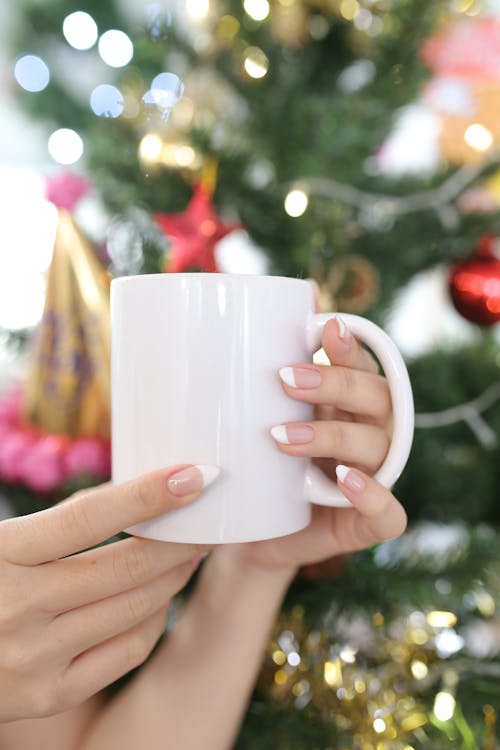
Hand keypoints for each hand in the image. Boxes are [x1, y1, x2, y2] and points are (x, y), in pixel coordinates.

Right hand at [0, 464, 214, 721]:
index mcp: (2, 555)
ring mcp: (34, 658)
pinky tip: (160, 598)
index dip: (145, 494)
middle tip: (205, 519)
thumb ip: (55, 525)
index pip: (86, 517)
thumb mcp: (1, 542)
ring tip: (189, 553)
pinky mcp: (49, 695)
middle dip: (180, 539)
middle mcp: (18, 608)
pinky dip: (155, 619)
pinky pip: (127, 651)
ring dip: (176, 575)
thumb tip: (133, 499)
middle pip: (126, 566)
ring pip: (136, 608)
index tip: (192, 476)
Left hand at [238, 317, 406, 570]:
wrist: (250, 530)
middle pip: (375, 397)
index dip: (349, 347)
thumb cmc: (260, 465)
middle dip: (334, 384)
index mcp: (349, 403)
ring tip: (283, 437)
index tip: (324, 328)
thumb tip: (274, 312)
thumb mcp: (257, 417)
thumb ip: (268, 374)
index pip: (362, 365)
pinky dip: (373, 495)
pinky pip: (388, 512)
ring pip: (377, 446)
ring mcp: (374, 477)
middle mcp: (369, 433)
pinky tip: (347, 480)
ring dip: (333, 435)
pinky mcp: (369, 522)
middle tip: (286, 380)